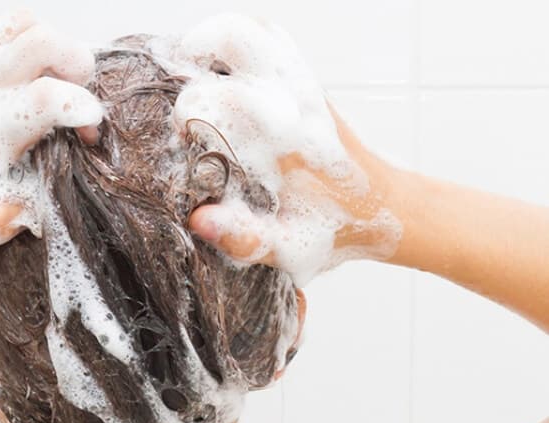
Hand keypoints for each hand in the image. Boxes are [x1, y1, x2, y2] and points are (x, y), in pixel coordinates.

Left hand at [0, 10, 102, 257]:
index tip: (89, 132)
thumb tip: (52, 203)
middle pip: (41, 42)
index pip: (48, 97)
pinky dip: (23, 43)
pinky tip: (26, 77)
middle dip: (77, 65)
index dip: (83, 109)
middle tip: (78, 97)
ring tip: (57, 81)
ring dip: (52, 49)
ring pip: (23, 25)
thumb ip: (18, 216)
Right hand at [172, 14, 401, 284]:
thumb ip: (244, 237)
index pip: (220, 99)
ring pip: (255, 32)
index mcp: (285, 141)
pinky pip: (271, 42)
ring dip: (216, 41)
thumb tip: (199, 220)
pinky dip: (239, 44)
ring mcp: (303, 88)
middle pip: (238, 40)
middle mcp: (295, 103)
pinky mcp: (308, 85)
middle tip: (180, 85)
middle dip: (197, 53)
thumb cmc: (335, 230)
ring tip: (193, 65)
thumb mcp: (288, 247)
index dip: (188, 113)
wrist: (385, 209)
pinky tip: (223, 71)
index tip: (180, 136)